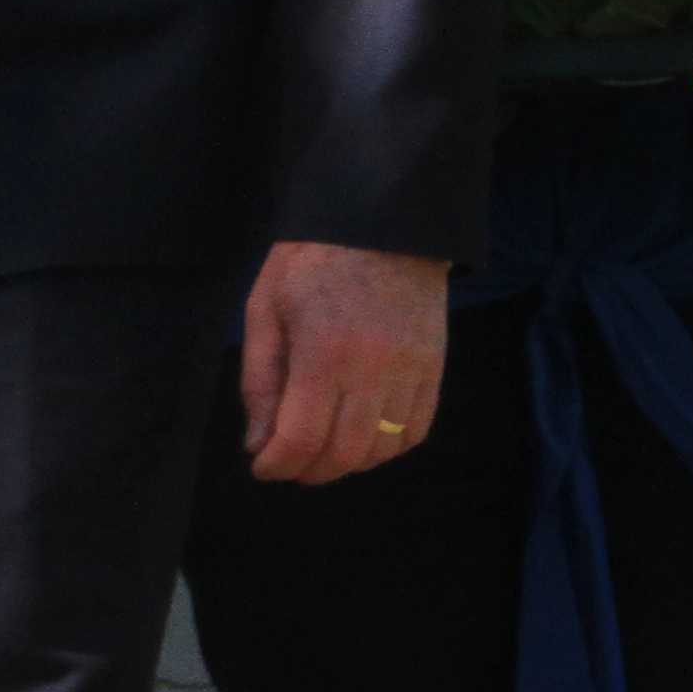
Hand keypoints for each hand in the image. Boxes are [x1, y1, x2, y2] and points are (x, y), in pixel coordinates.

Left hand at [239, 239, 449, 486]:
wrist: (381, 220)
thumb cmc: (311, 260)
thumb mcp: (265, 308)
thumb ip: (259, 380)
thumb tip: (258, 444)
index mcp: (323, 352)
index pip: (301, 438)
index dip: (277, 465)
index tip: (263, 466)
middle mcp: (372, 369)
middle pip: (344, 454)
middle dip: (310, 471)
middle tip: (290, 463)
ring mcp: (410, 371)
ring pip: (382, 450)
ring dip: (348, 463)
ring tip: (323, 449)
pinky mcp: (433, 368)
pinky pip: (415, 431)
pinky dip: (386, 447)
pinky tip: (363, 436)